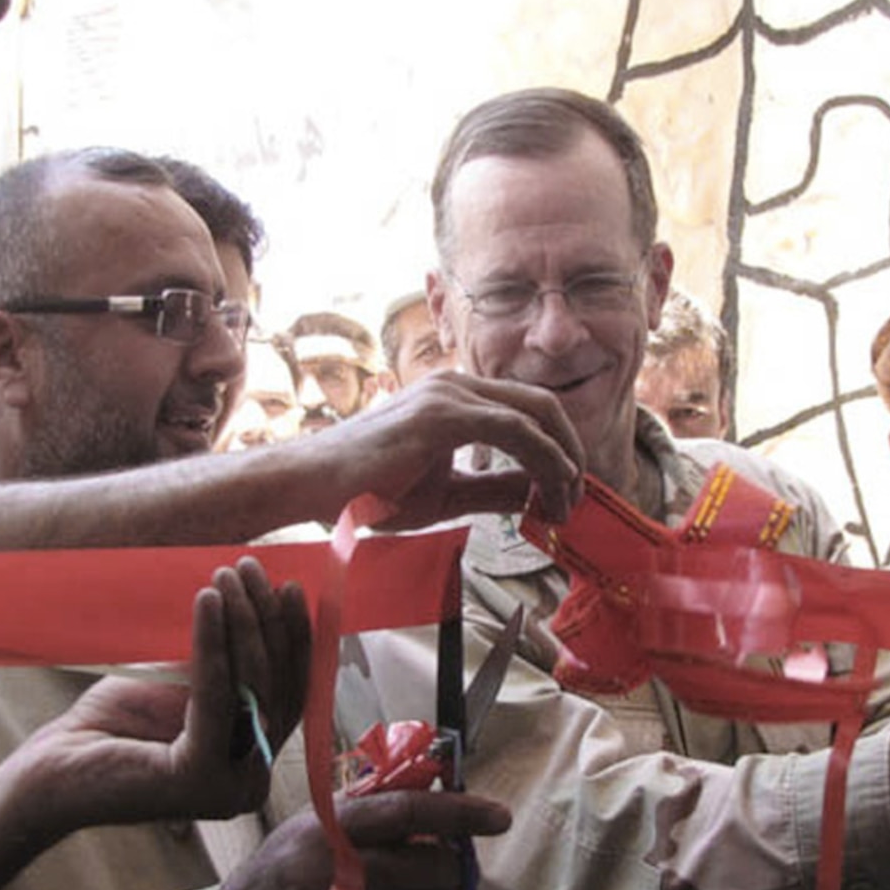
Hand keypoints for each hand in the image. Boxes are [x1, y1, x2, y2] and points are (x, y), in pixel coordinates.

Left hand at [13, 558, 309, 831]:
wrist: (51, 770)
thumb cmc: (111, 728)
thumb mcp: (181, 686)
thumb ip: (223, 664)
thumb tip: (258, 601)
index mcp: (251, 766)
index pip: (289, 695)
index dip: (294, 639)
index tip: (290, 585)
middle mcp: (249, 785)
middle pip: (278, 689)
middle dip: (268, 620)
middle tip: (252, 568)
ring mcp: (229, 787)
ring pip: (253, 689)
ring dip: (243, 622)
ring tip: (227, 574)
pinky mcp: (200, 778)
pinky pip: (215, 696)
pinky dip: (212, 642)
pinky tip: (206, 599)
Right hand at [216, 790, 511, 889]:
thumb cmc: (277, 878)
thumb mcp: (308, 828)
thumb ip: (364, 808)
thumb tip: (429, 784)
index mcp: (329, 833)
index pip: (408, 811)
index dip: (461, 812)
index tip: (499, 817)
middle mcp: (333, 877)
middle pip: (428, 868)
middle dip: (453, 871)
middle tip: (452, 874)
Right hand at [305, 371, 584, 526]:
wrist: (312, 486)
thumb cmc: (367, 490)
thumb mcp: (447, 495)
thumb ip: (493, 490)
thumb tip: (537, 497)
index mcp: (457, 398)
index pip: (529, 413)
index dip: (559, 452)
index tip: (566, 495)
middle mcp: (457, 385)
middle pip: (543, 405)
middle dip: (572, 453)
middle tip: (576, 500)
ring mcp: (450, 394)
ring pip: (536, 414)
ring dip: (563, 461)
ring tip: (565, 504)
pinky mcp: (443, 413)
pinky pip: (514, 429)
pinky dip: (543, 459)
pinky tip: (548, 490)